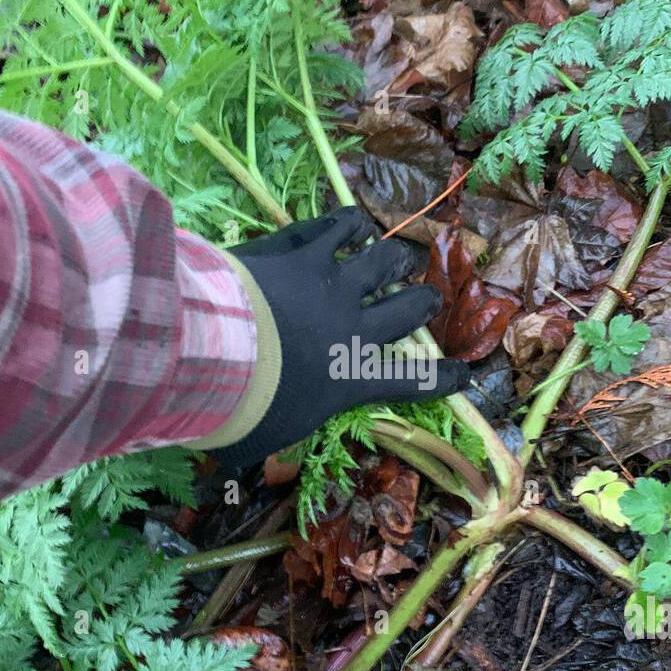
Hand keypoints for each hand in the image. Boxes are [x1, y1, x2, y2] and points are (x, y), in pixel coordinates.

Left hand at [196, 208, 469, 469]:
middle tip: (427, 298)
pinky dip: (348, 224)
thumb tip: (262, 449)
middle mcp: (352, 326)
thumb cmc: (240, 409)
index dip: (441, 377)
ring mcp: (328, 283)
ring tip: (397, 255)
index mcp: (350, 377)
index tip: (461, 373)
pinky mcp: (298, 251)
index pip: (411, 380)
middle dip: (423, 302)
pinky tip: (351, 222)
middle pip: (408, 309)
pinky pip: (334, 228)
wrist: (208, 352)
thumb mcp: (267, 437)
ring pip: (382, 259)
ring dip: (394, 256)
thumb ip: (282, 431)